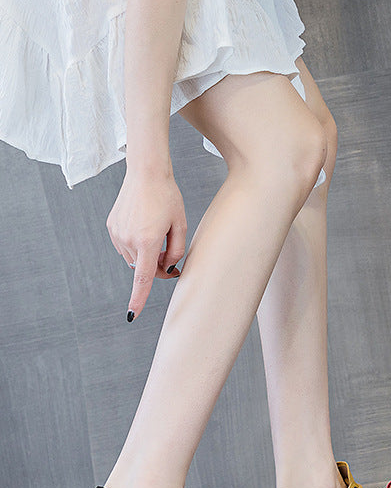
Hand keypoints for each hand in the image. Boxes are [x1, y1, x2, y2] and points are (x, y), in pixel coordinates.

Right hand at [106, 166, 186, 320]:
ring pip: (134, 259)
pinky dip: (137, 245)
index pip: (143, 279)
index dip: (138, 299)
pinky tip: (145, 228)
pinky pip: (126, 247)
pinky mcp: (112, 227)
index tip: (131, 315)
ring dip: (147, 256)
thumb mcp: (180, 226)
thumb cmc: (168, 198)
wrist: (146, 172)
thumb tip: (167, 269)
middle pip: (144, 269)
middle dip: (158, 268)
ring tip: (158, 235)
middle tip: (171, 256)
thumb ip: (177, 252)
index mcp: (147, 242)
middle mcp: (128, 240)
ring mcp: (117, 233)